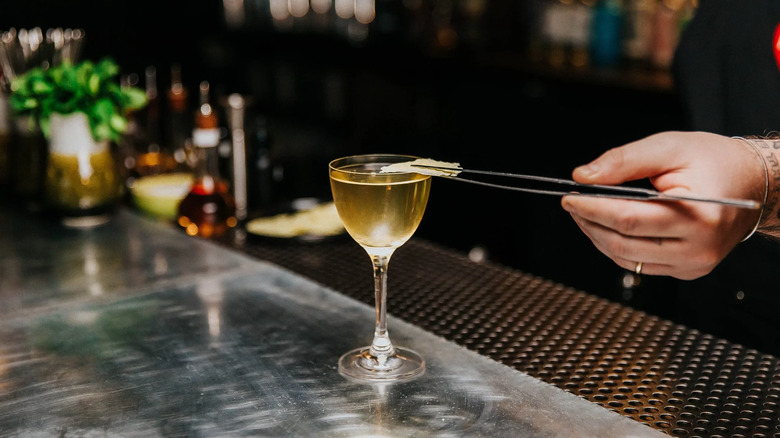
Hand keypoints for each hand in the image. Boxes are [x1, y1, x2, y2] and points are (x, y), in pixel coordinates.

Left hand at [561, 131, 765, 279]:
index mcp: (699, 215)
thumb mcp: (669, 147)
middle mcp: (698, 248)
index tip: (569, 197)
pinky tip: (606, 226)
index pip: (629, 219)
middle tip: (572, 203)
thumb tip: (583, 177)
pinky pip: (639, 264)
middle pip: (623, 243)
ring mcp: (693, 265)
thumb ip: (624, 160)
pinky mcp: (686, 271)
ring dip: (598, 236)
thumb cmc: (713, 161)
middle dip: (590, 222)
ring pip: (626, 258)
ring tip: (585, 213)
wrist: (752, 183)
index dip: (592, 209)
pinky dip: (616, 246)